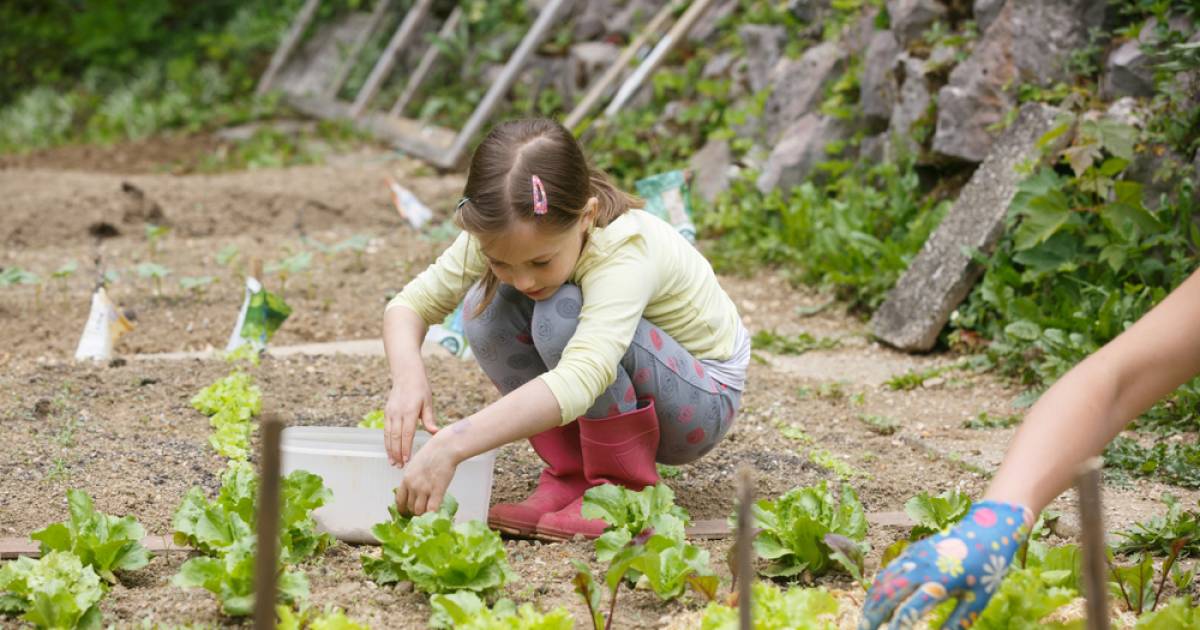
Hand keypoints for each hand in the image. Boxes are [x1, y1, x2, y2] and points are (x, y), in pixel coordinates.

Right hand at [384, 362, 438, 465]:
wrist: (407, 374)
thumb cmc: (421, 388)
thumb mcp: (428, 402)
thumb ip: (429, 419)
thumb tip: (435, 433)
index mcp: (410, 411)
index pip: (407, 434)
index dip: (406, 448)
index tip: (407, 460)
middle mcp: (398, 413)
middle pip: (396, 437)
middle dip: (396, 453)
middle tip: (399, 466)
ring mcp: (390, 413)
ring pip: (388, 435)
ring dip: (390, 450)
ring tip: (392, 462)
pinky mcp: (387, 412)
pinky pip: (386, 430)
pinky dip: (387, 442)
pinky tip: (389, 451)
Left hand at [393, 431, 458, 514]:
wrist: (444, 448)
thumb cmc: (432, 452)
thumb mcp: (415, 464)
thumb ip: (413, 477)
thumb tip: (413, 487)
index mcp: (406, 479)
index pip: (399, 500)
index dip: (402, 508)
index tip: (406, 512)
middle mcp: (412, 486)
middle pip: (409, 507)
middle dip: (414, 512)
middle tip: (421, 513)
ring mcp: (424, 489)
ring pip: (419, 511)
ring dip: (423, 514)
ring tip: (428, 513)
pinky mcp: (437, 491)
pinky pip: (431, 509)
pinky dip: (432, 514)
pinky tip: (435, 513)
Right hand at [859, 501, 1032, 629]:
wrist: (987, 528)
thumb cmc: (987, 568)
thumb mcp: (977, 600)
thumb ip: (956, 623)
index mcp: (940, 583)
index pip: (909, 610)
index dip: (896, 626)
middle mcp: (921, 568)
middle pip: (888, 594)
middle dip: (872, 615)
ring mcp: (913, 557)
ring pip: (883, 581)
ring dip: (871, 601)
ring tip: (866, 620)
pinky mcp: (911, 551)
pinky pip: (887, 571)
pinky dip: (878, 587)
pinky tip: (875, 600)